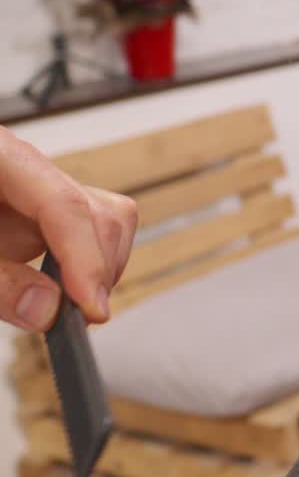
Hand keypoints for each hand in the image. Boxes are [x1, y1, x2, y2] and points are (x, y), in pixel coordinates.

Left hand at [0, 125, 136, 330]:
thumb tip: (47, 311)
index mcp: (2, 159)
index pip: (64, 203)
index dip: (85, 258)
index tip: (92, 308)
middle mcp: (29, 170)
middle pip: (101, 210)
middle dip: (100, 266)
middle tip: (83, 317)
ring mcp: (42, 190)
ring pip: (110, 218)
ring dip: (103, 266)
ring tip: (76, 305)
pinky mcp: (48, 212)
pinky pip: (95, 231)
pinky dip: (93, 265)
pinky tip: (73, 290)